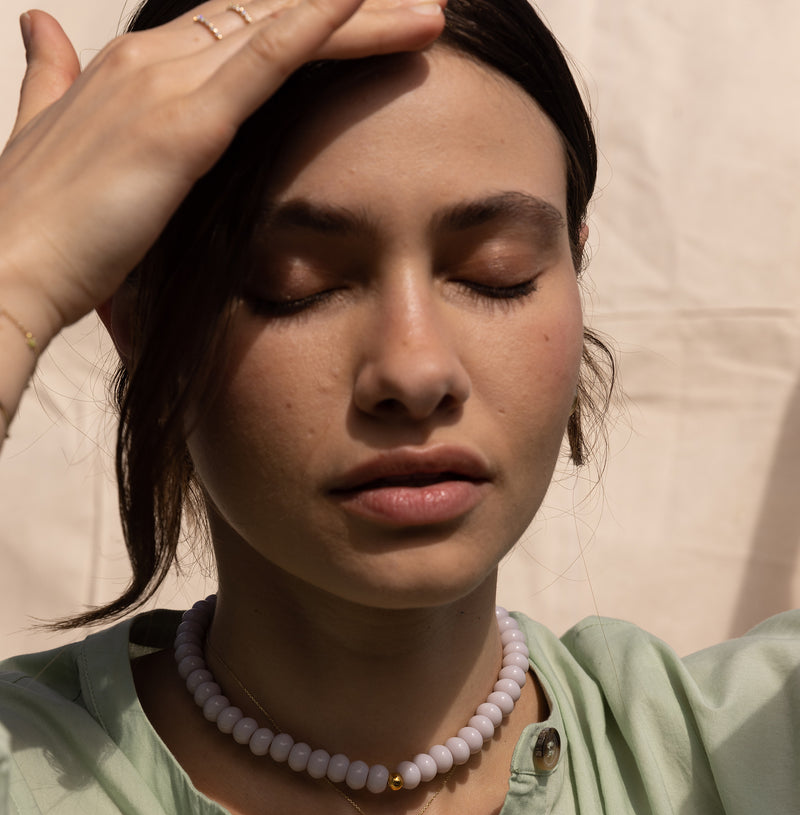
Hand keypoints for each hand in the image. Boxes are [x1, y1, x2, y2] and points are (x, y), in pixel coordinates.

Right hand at [0, 0, 444, 349]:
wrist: (4, 272)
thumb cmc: (34, 228)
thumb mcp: (48, 134)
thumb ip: (53, 80)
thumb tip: (41, 27)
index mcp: (130, 70)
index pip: (233, 24)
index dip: (297, 15)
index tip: (357, 14)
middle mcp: (151, 61)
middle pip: (267, 13)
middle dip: (346, 8)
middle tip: (416, 8)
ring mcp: (165, 86)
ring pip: (280, 25)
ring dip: (360, 12)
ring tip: (428, 12)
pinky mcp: (182, 126)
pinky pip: (267, 59)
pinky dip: (320, 27)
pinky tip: (365, 3)